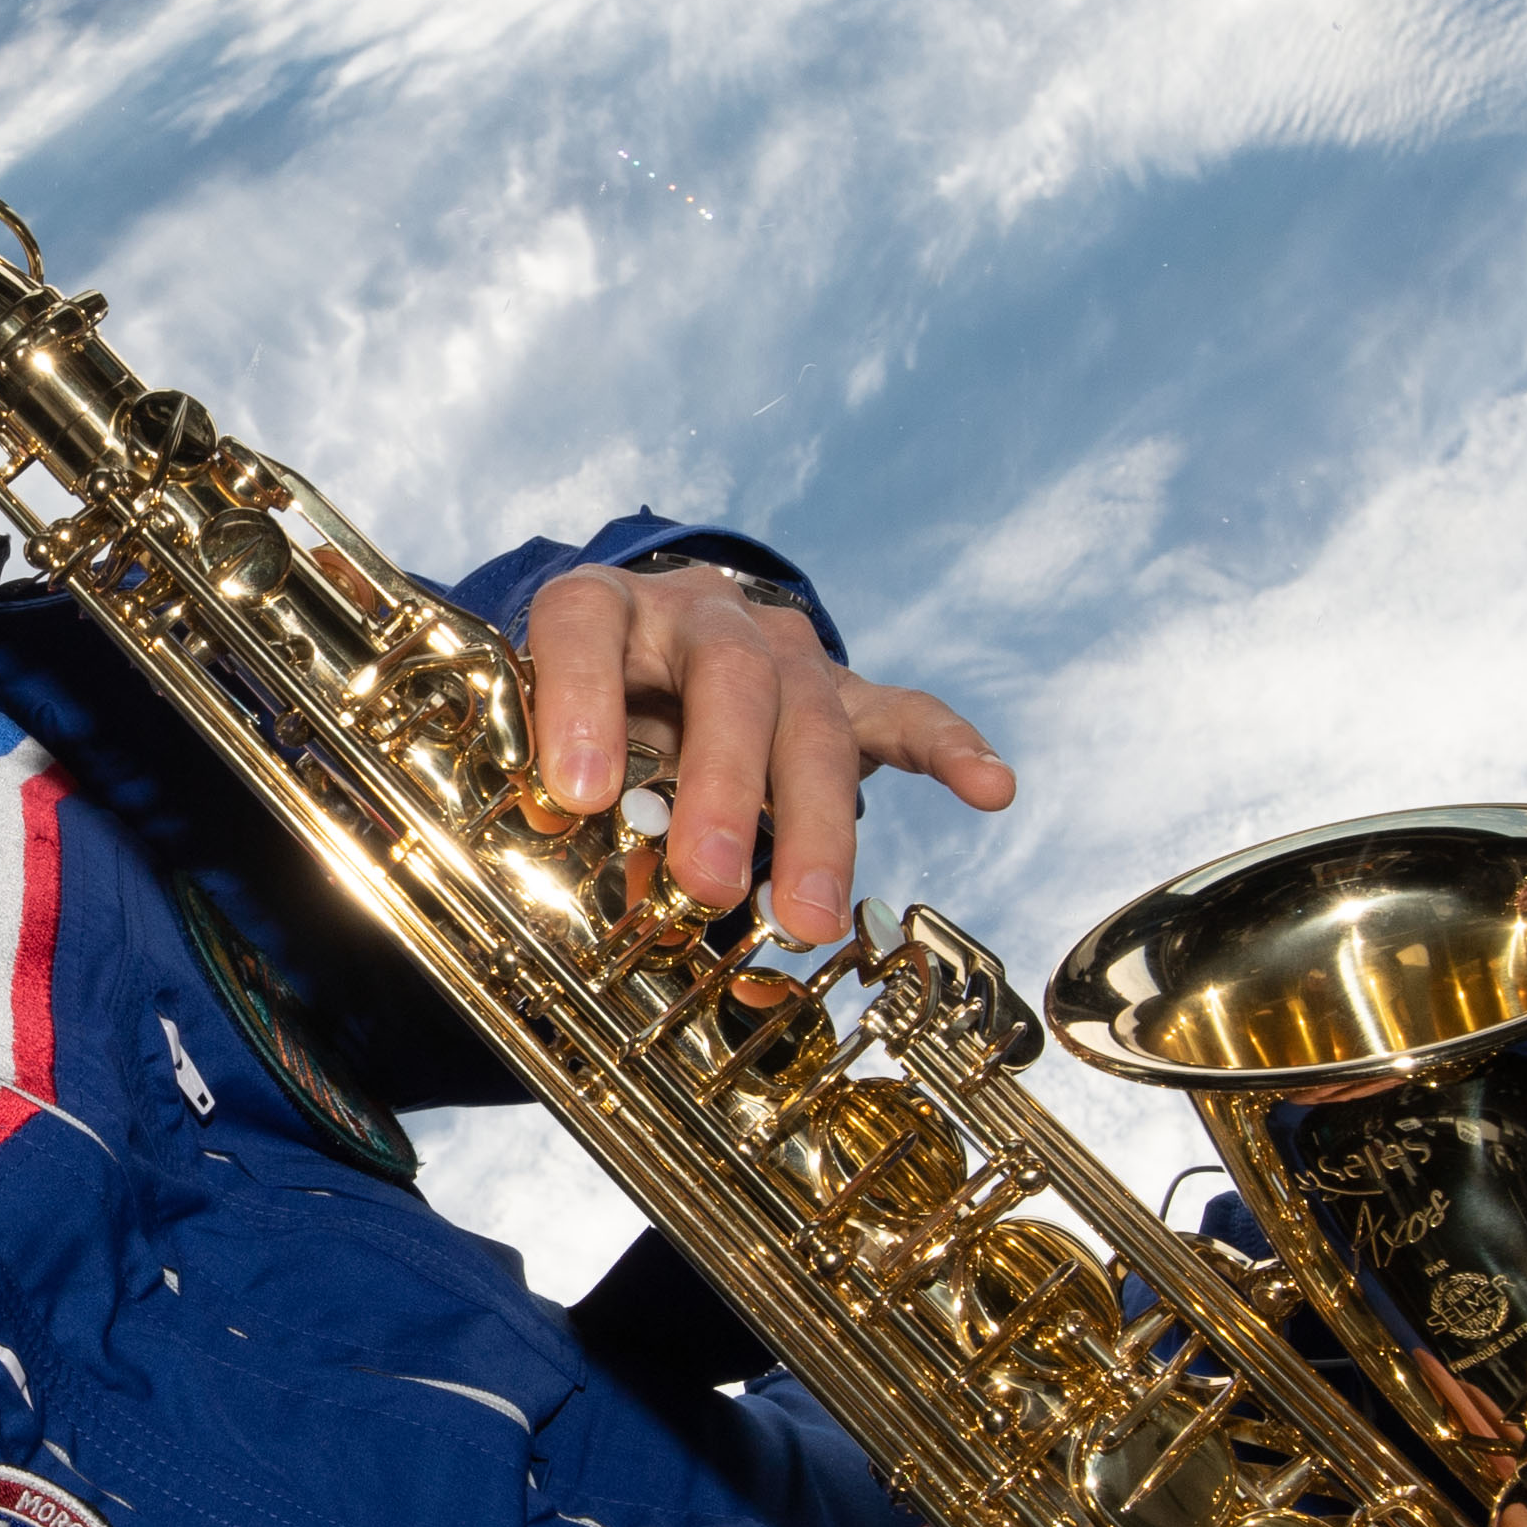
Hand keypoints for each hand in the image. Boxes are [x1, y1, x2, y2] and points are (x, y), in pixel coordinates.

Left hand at [522, 563, 1015, 939]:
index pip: (588, 627)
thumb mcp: (535, 737)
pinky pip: (901, 714)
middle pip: (732, 680)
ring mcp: (779, 649)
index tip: (577, 794)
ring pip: (812, 719)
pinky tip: (990, 788)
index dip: (582, 701)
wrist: (638, 652)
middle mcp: (699, 615)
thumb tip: (541, 872)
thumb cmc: (576, 710)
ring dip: (814, 824)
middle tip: (707, 883)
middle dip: (723, 786)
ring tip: (807, 916)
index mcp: (605, 610)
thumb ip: (540, 789)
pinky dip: (946, 749)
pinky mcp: (837, 692)